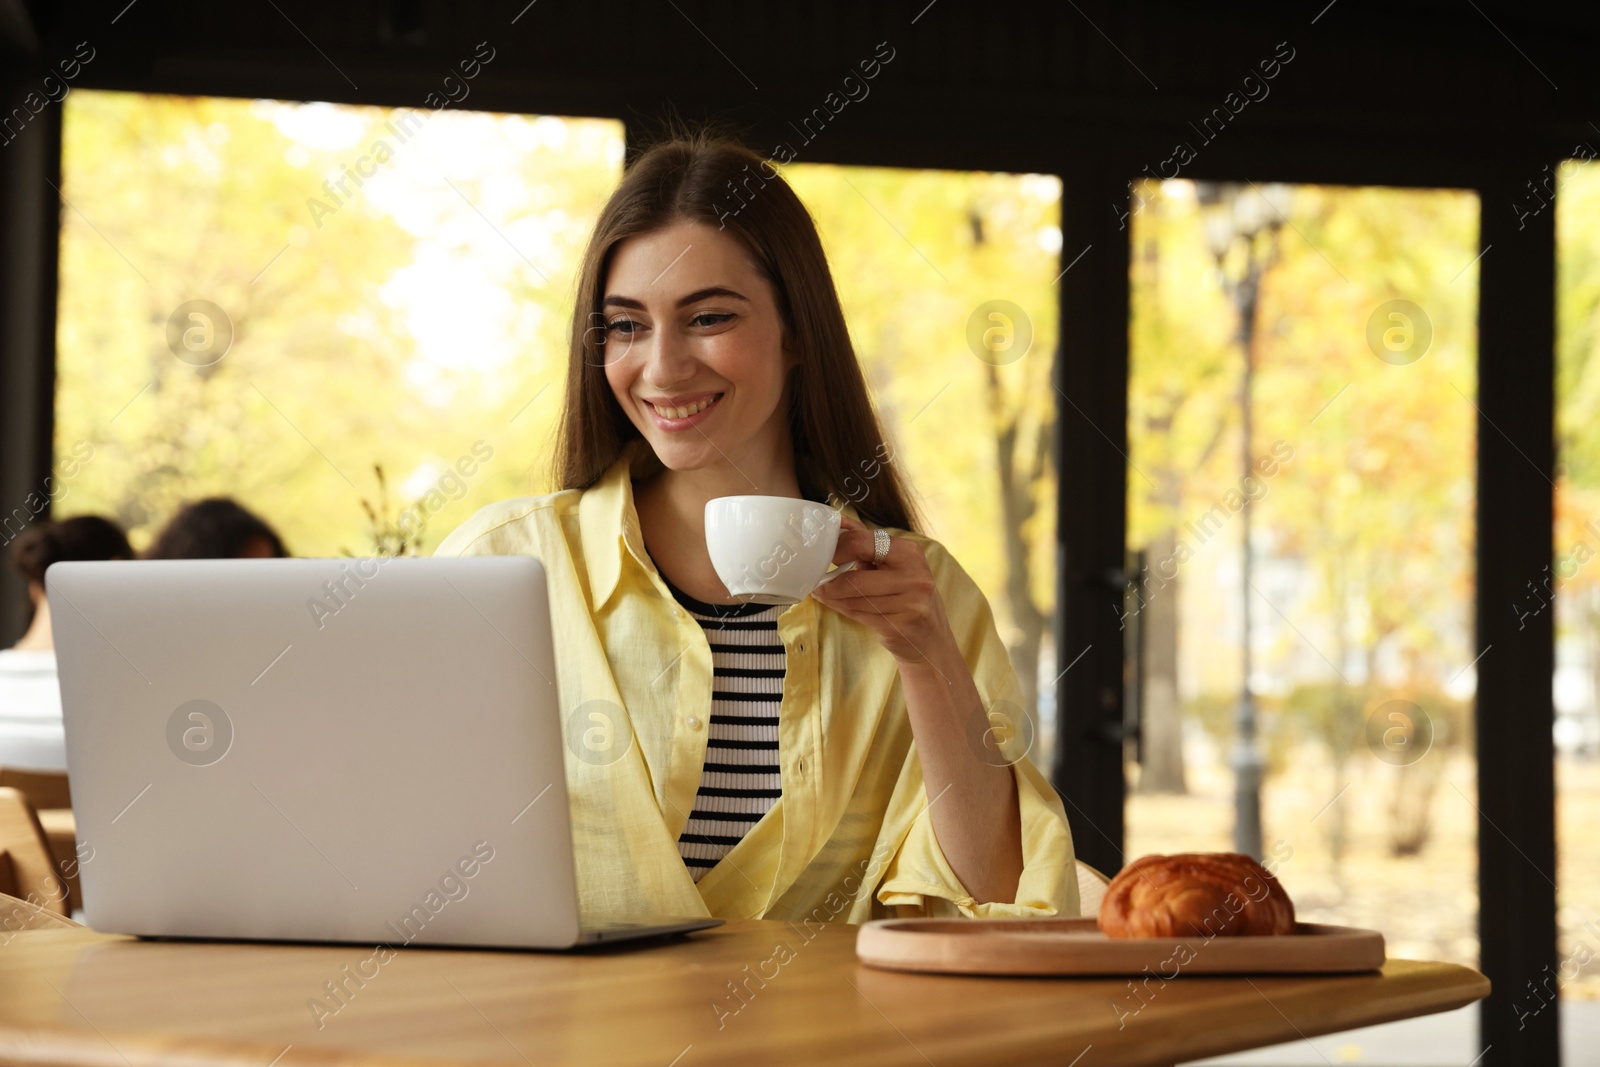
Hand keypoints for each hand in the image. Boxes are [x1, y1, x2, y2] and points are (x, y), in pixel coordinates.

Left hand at [810, 516, 956, 667]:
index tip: (827, 555)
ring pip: (854, 597)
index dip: (838, 549)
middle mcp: (913, 575)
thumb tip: (839, 522)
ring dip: (832, 597)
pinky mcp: (899, 625)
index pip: (862, 542)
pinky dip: (841, 608)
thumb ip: (868, 544)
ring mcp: (909, 602)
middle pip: (855, 576)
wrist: (930, 638)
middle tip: (817, 581)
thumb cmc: (907, 595)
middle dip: (830, 581)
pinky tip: (835, 604)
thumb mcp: (896, 565)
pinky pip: (858, 614)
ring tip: (822, 593)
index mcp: (909, 552)